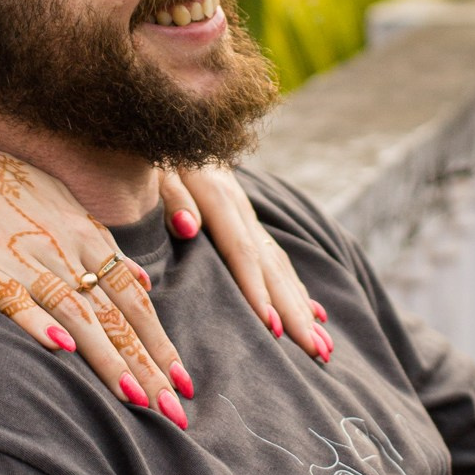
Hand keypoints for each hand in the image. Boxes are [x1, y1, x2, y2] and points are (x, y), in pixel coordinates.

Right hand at [0, 96, 191, 420]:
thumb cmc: (0, 182)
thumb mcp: (62, 204)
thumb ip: (103, 246)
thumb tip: (142, 278)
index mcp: (85, 235)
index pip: (134, 298)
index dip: (160, 342)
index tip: (183, 383)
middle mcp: (64, 248)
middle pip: (115, 315)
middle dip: (147, 365)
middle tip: (175, 411)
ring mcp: (24, 258)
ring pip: (77, 313)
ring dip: (108, 357)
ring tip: (135, 397)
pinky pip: (16, 298)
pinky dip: (39, 323)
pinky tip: (62, 351)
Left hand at [159, 165, 328, 359]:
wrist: (170, 122)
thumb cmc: (152, 151)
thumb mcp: (153, 167)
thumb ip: (169, 194)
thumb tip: (187, 226)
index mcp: (217, 196)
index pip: (241, 253)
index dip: (257, 292)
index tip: (272, 329)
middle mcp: (241, 209)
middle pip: (272, 267)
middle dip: (295, 312)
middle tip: (316, 352)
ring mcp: (248, 216)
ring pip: (281, 267)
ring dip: (303, 308)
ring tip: (322, 346)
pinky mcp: (248, 221)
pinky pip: (277, 260)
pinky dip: (297, 289)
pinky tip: (315, 314)